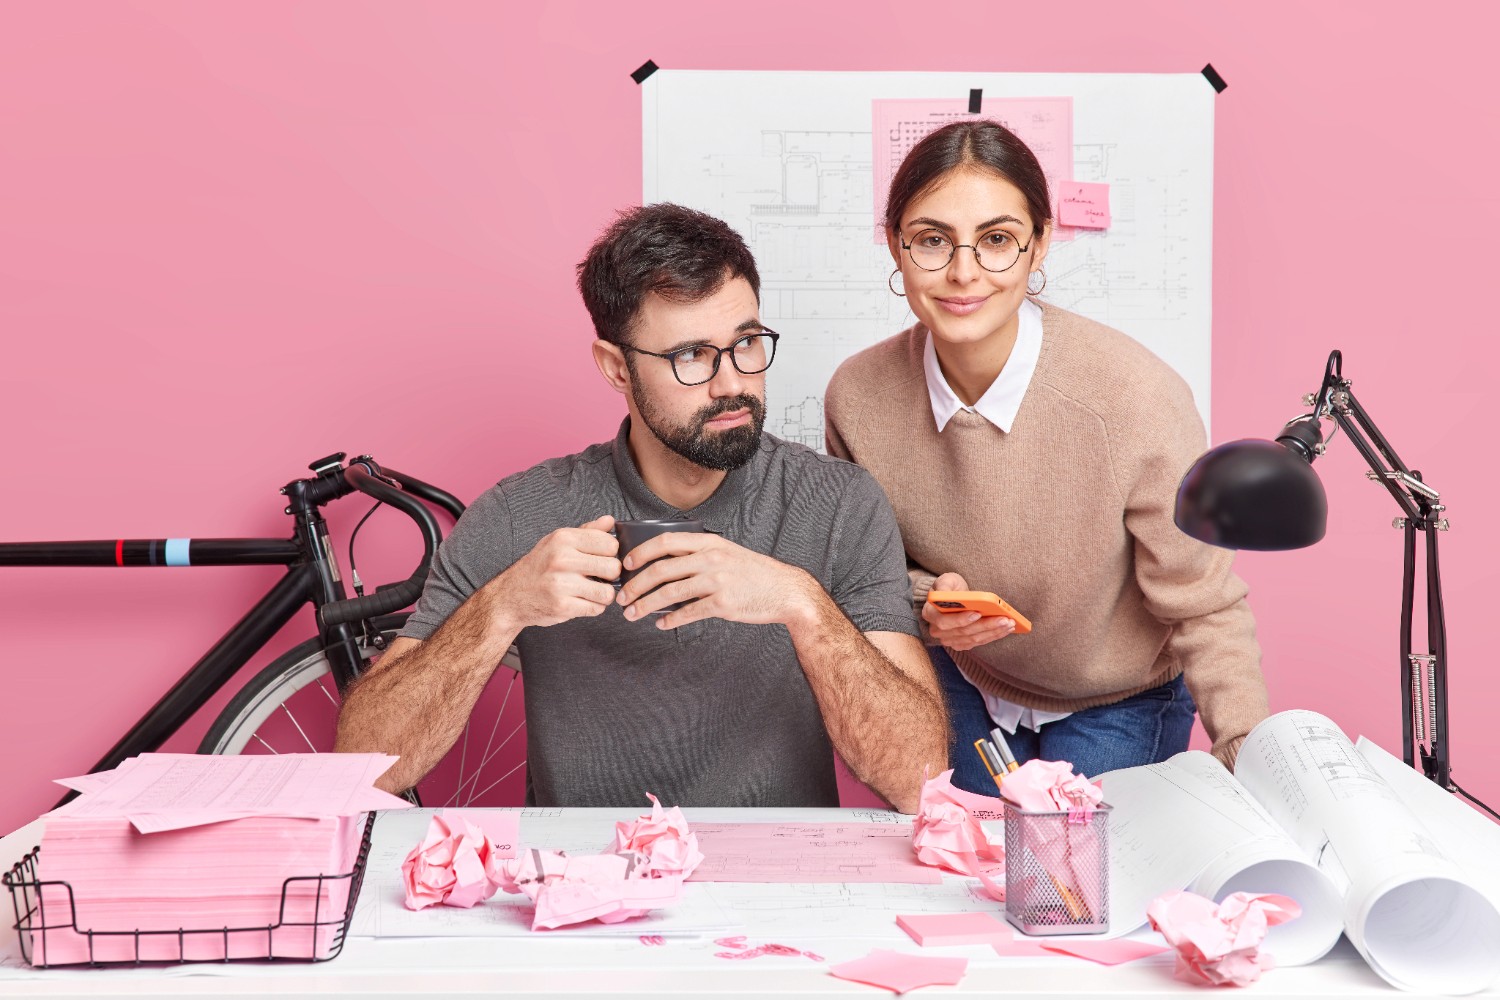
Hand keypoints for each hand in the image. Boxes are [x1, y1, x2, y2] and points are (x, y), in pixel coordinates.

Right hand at [487, 515, 620, 628]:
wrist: (511, 595)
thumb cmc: (539, 566)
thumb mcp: (558, 541)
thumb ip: (587, 531)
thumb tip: (610, 521)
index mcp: (564, 539)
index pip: (610, 543)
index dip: (611, 553)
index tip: (602, 558)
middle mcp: (562, 559)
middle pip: (613, 568)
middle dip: (611, 575)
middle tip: (600, 577)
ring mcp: (561, 584)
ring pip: (607, 593)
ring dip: (603, 595)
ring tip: (592, 591)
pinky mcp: (562, 606)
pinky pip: (596, 609)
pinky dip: (593, 607)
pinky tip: (582, 601)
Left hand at [614, 531, 816, 629]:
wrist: (785, 590)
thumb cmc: (754, 573)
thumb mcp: (727, 552)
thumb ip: (699, 554)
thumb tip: (666, 566)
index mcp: (709, 542)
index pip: (665, 542)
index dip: (641, 552)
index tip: (626, 564)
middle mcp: (711, 559)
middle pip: (661, 569)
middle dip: (636, 584)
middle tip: (622, 596)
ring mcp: (717, 581)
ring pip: (669, 593)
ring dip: (645, 605)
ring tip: (632, 614)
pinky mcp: (722, 604)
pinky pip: (688, 613)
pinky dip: (670, 620)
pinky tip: (661, 624)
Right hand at [922, 572, 1016, 651]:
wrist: (950, 598)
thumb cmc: (948, 588)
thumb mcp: (945, 580)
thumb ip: (944, 585)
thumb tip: (946, 594)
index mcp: (930, 614)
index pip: (944, 621)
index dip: (961, 620)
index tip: (978, 613)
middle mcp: (937, 630)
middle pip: (964, 632)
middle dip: (986, 625)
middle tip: (1005, 619)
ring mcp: (949, 639)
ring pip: (973, 639)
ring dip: (993, 632)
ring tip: (1009, 623)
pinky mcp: (961, 644)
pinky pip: (978, 642)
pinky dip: (993, 636)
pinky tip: (1006, 629)